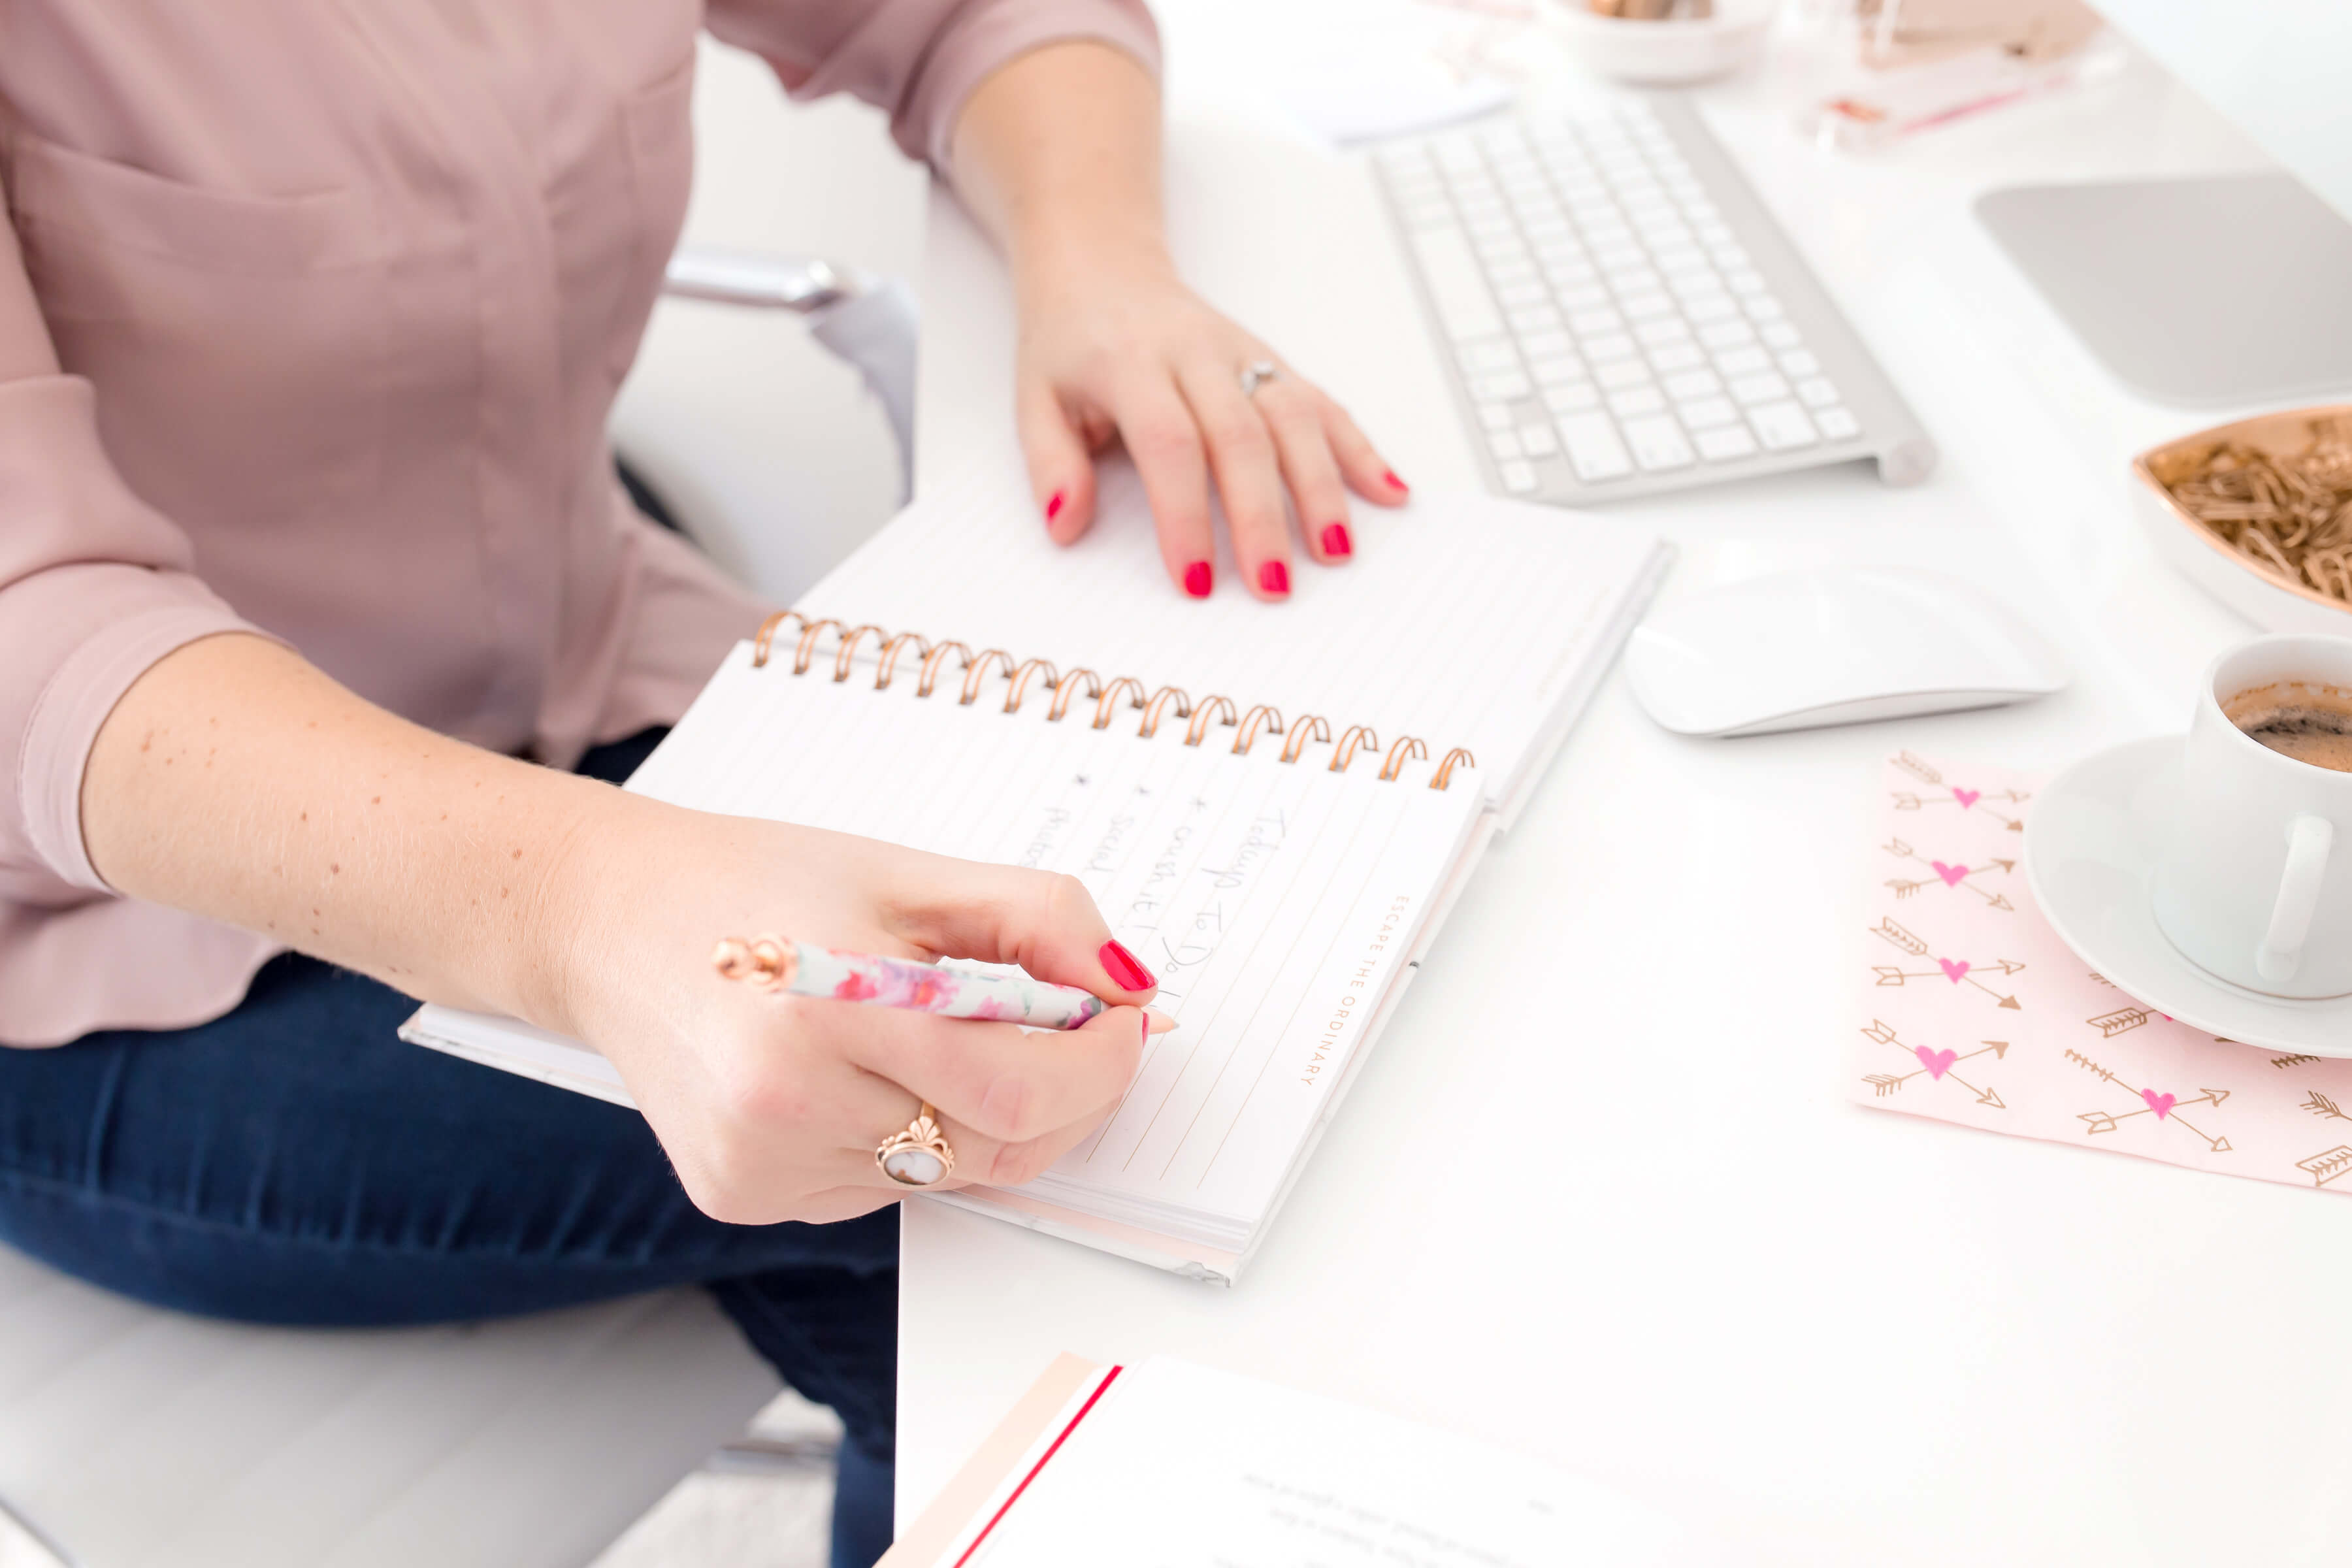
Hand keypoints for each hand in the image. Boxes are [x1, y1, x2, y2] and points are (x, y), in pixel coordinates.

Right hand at [546, 795, 1158, 1224]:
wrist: (611, 921)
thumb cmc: (763, 883)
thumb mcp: (913, 873)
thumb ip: (1041, 923)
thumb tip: (1133, 992)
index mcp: (830, 1011)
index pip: (1019, 1090)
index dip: (1099, 1065)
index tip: (1123, 1021)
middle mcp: (787, 1107)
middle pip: (997, 1149)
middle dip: (1063, 1097)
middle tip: (1073, 1033)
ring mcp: (762, 1167)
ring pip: (947, 1172)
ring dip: (978, 1114)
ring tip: (924, 1032)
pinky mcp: (745, 1197)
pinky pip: (883, 1187)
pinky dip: (907, 1137)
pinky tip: (854, 1072)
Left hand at [1014, 246, 1409, 601]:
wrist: (1102, 264)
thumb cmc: (1070, 343)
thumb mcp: (1034, 398)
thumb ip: (1050, 464)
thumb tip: (1067, 528)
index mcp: (1130, 363)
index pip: (1169, 442)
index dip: (1185, 514)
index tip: (1195, 579)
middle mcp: (1195, 353)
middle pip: (1241, 437)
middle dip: (1262, 517)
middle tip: (1273, 586)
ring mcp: (1241, 353)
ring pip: (1294, 416)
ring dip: (1322, 487)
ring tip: (1337, 552)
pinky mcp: (1271, 358)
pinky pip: (1323, 402)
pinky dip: (1360, 448)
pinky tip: (1388, 493)